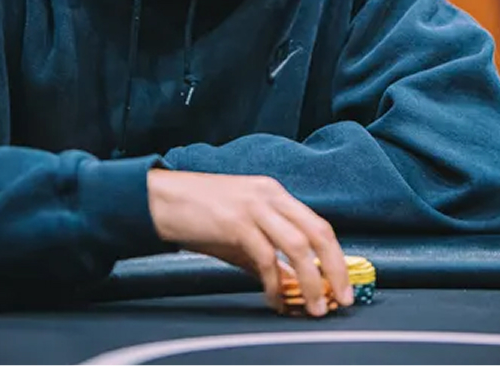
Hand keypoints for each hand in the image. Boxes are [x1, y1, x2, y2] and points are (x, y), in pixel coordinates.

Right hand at [147, 170, 351, 316]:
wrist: (157, 200)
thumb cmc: (197, 215)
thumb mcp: (238, 231)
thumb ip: (266, 254)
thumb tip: (292, 284)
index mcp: (274, 193)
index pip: (318, 224)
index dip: (335, 257)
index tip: (342, 283)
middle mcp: (269, 195)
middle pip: (318, 232)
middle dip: (335, 269)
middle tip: (340, 299)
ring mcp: (253, 207)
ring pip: (298, 246)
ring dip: (311, 281)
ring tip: (313, 306)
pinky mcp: (235, 222)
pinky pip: (266, 257)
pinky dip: (275, 283)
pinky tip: (273, 299)